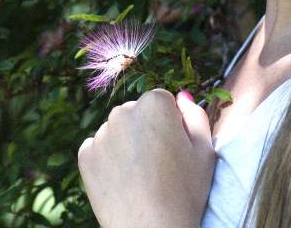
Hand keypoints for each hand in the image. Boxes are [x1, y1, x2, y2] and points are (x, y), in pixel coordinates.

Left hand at [77, 88, 216, 227]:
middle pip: (137, 113)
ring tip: (141, 177)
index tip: (175, 148)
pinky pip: (99, 148)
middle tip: (159, 165)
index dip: (171, 124)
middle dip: (146, 130)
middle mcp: (123, 112)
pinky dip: (109, 160)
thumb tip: (182, 97)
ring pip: (117, 131)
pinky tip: (123, 181)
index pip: (162, 101)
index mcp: (155, 104)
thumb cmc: (185, 193)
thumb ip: (196, 117)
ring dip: (126, 144)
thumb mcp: (205, 152)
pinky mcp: (85, 155)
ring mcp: (101, 133)